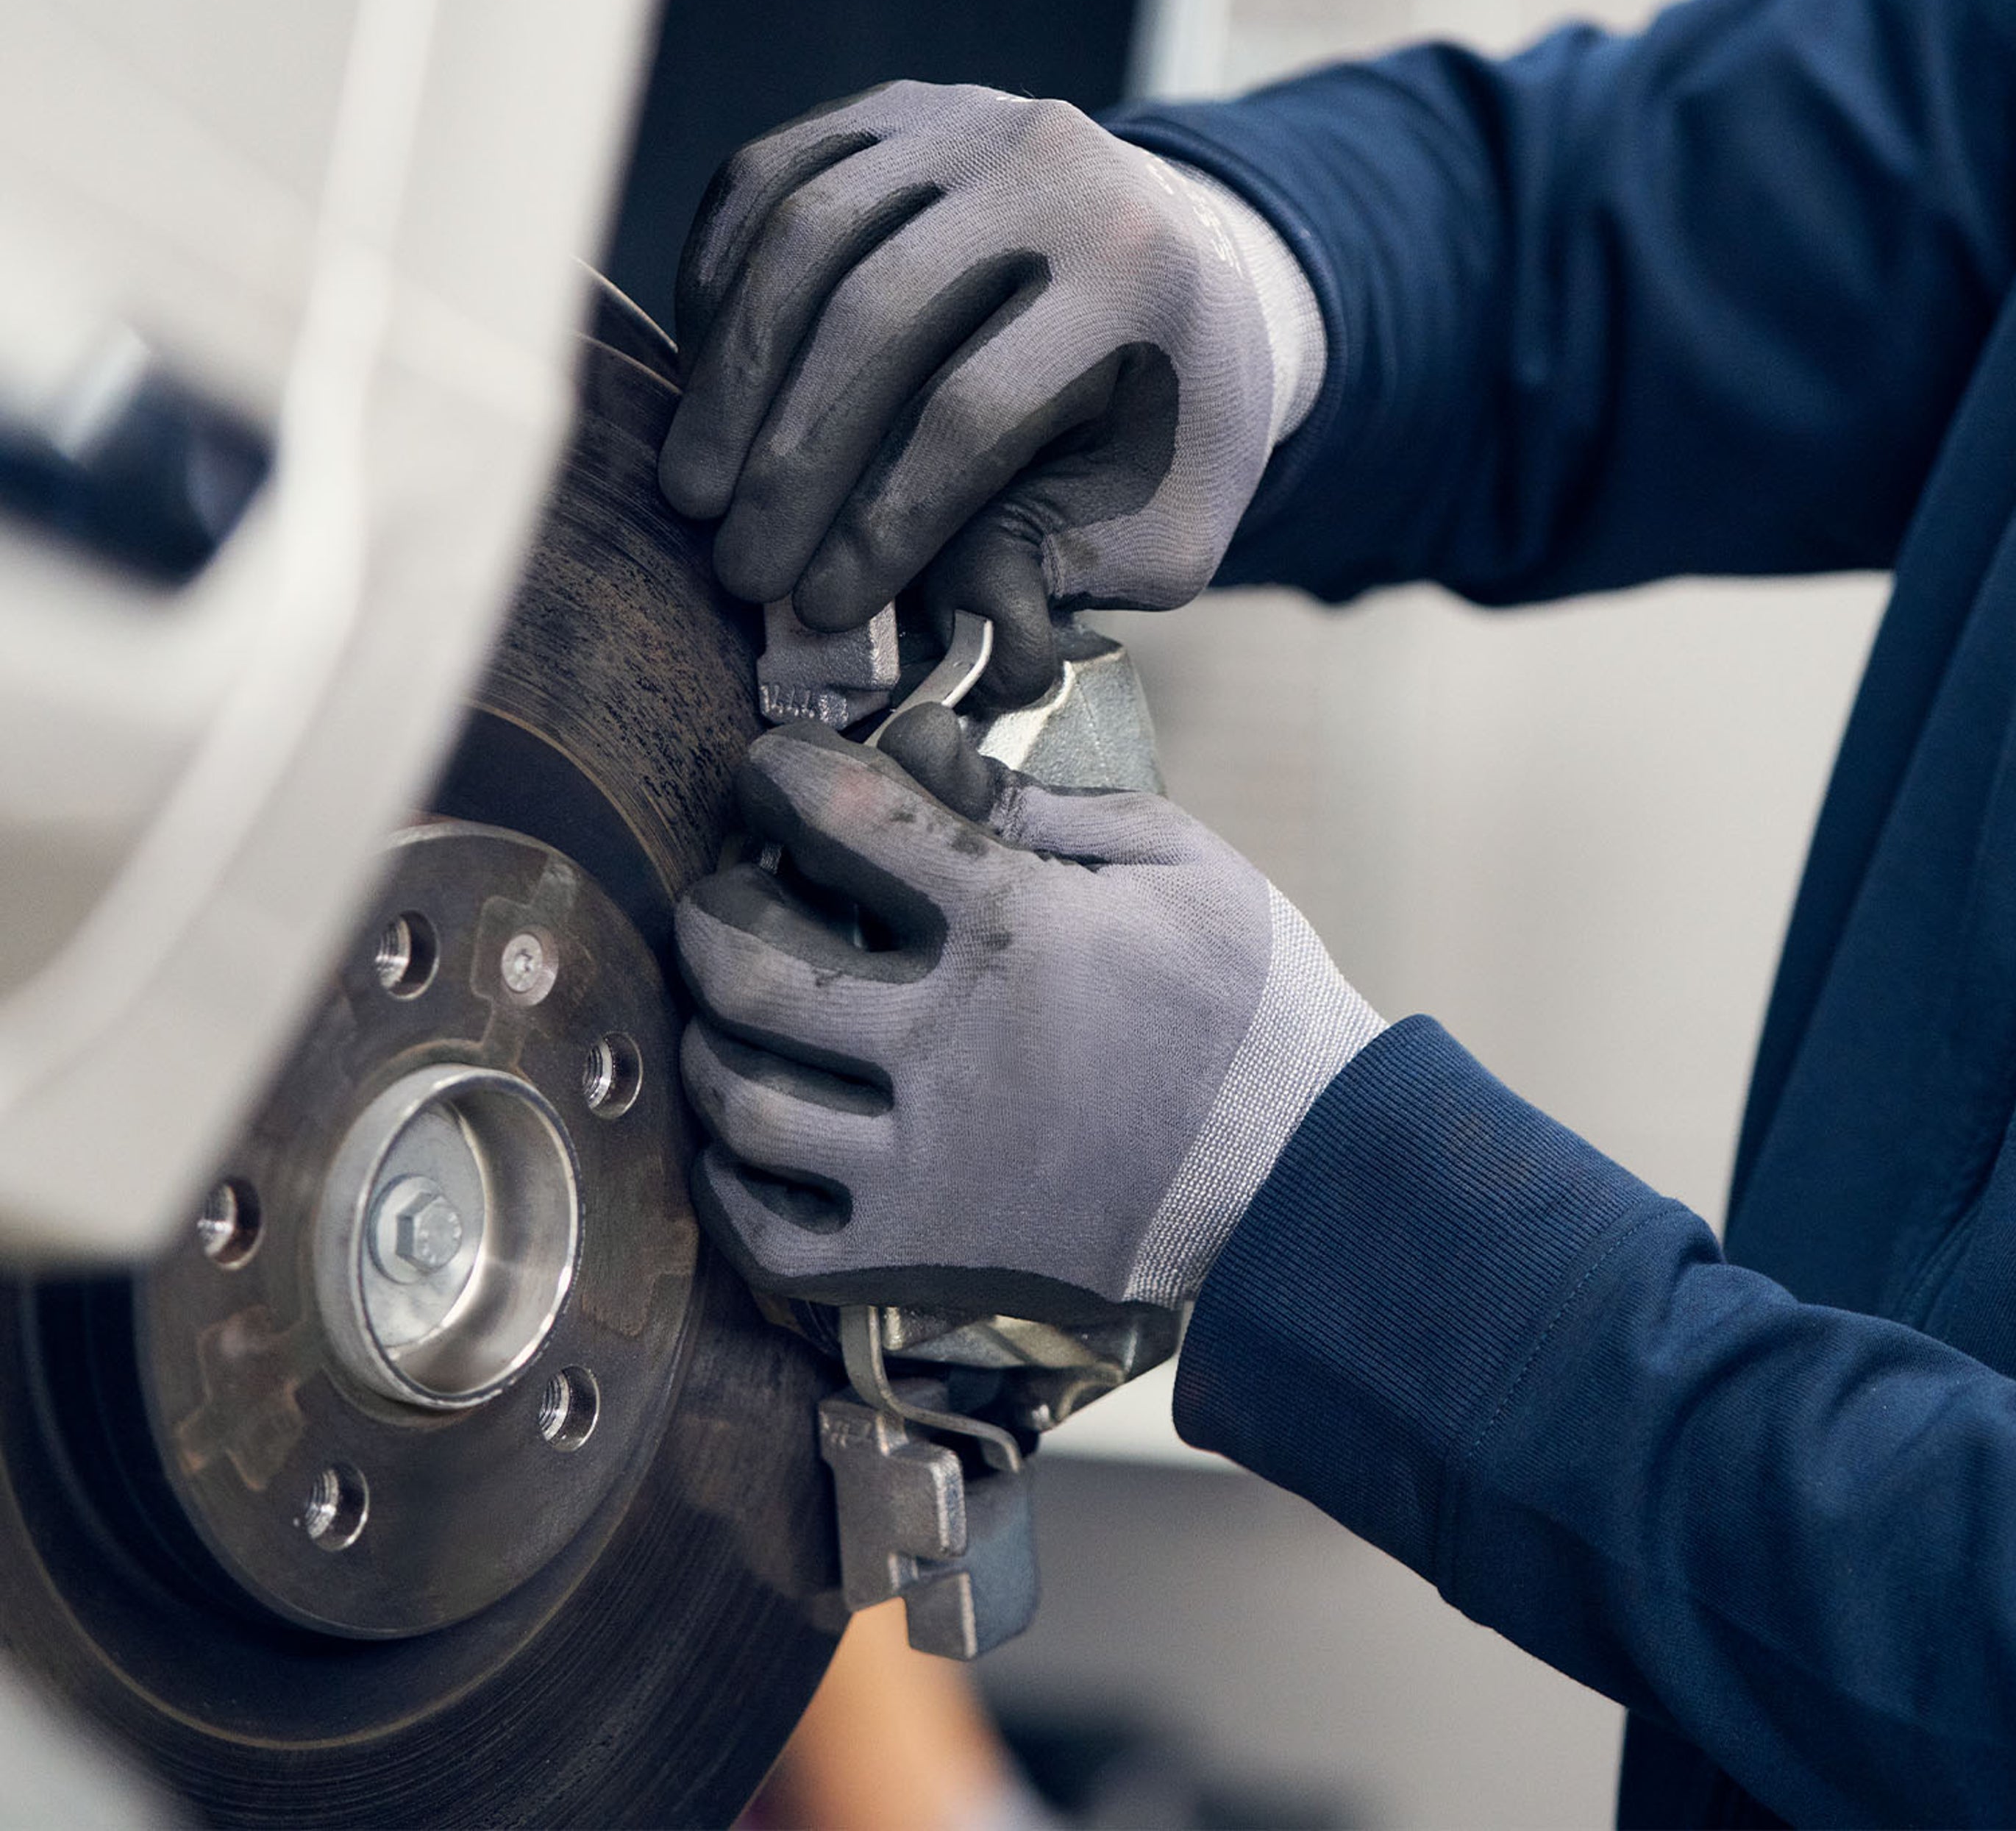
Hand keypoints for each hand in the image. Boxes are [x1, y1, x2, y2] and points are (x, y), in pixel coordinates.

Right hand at [661, 84, 1279, 707]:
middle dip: (794, 460)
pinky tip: (706, 384)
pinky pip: (769, 181)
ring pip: (806, 238)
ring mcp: (964, 115)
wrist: (1189, 265)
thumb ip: (1071, 570)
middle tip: (741, 566)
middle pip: (879, 315)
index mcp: (1143, 272)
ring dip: (734, 378)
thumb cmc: (1169, 416)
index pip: (977, 406)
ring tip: (699, 492)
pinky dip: (722, 284)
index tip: (827, 605)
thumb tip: (966, 628)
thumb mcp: (1170, 519)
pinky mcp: (891, 105)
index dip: (887, 517)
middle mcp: (1055, 164)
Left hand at [673, 706, 1382, 1319]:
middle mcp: (948, 1044)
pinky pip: (765, 1230)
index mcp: (1014, 928)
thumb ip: (1050, 807)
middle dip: (710, 911)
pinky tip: (751, 1135)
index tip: (774, 769)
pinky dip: (729, 1177)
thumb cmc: (1252, 1004)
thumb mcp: (1182, 862)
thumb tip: (936, 763)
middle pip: (750, 964)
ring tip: (728, 1017)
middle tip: (723, 897)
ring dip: (710, 1043)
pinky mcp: (919, 1255)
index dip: (786, 774)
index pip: (848, 816)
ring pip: (740, 1101)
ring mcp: (925, 1162)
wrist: (1303, 1177)